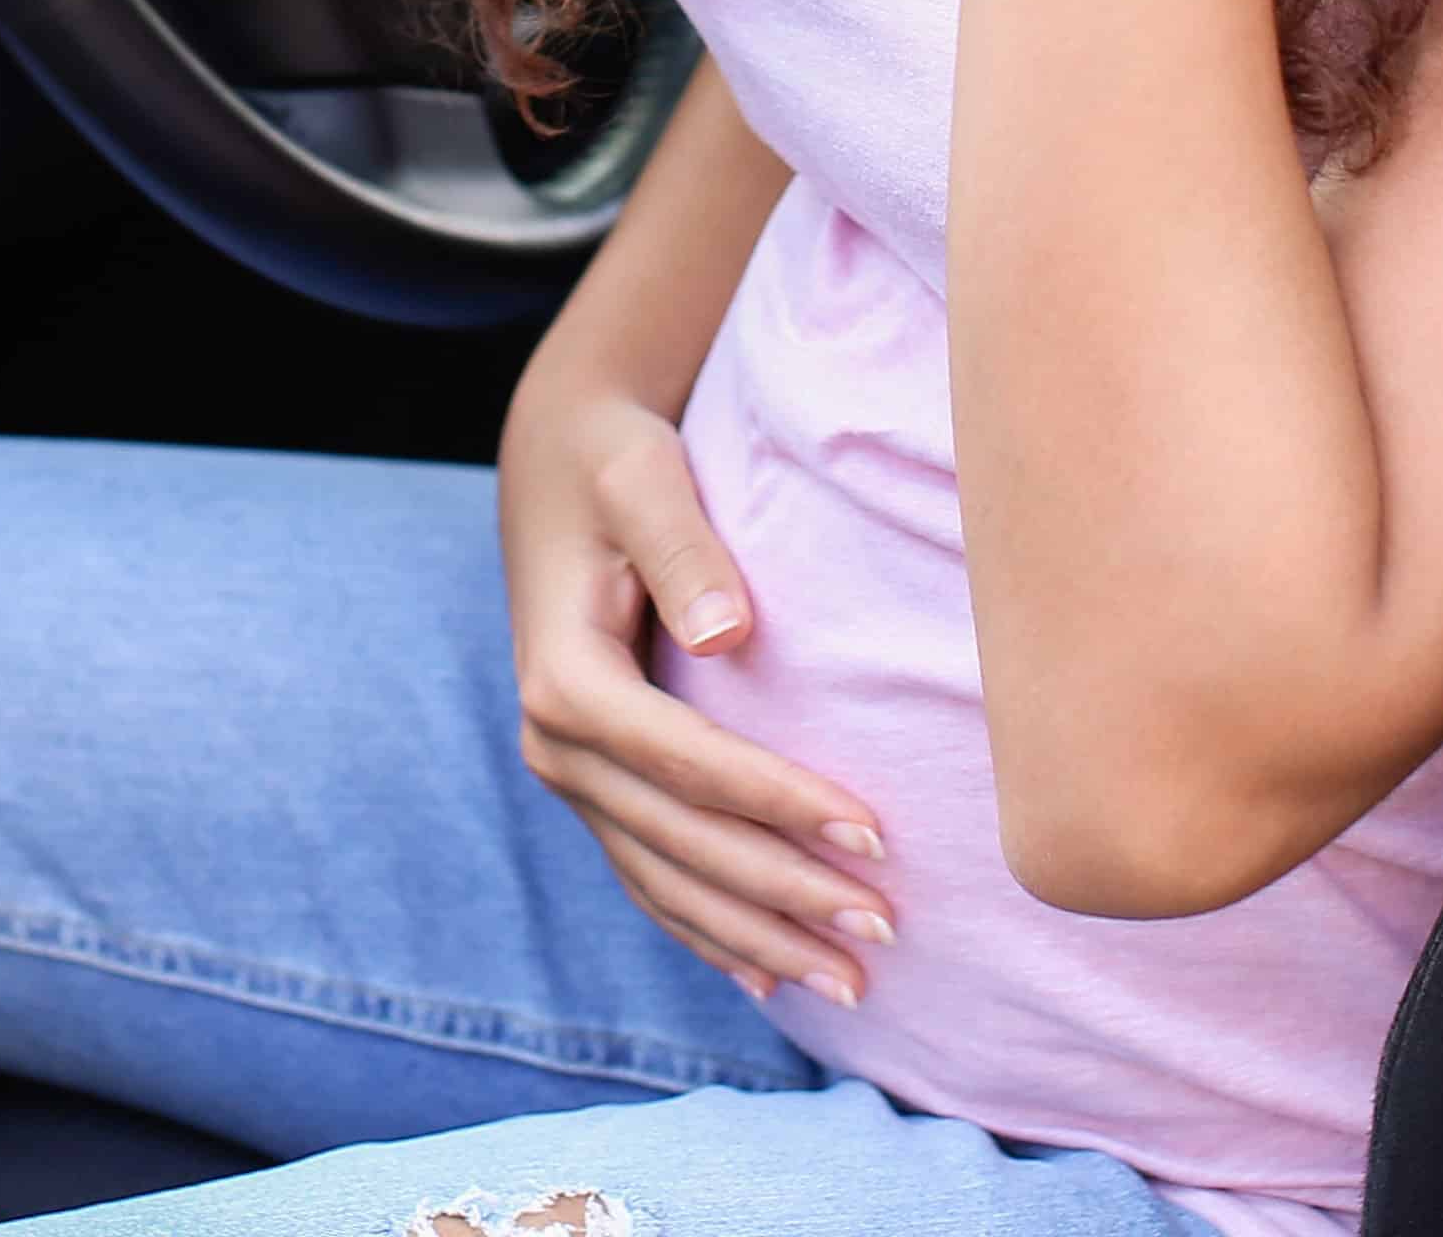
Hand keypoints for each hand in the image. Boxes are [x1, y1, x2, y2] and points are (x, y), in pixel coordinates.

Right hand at [498, 375, 897, 1003]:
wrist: (557, 460)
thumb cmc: (615, 461)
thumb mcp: (644, 480)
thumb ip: (684, 549)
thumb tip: (728, 631)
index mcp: (565, 677)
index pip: (688, 762)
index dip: (781, 804)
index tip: (875, 832)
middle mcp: (554, 741)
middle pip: (682, 842)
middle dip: (786, 893)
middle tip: (887, 928)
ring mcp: (569, 773)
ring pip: (667, 881)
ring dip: (757, 938)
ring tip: (851, 982)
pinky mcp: (592, 783)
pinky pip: (650, 877)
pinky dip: (709, 931)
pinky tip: (770, 980)